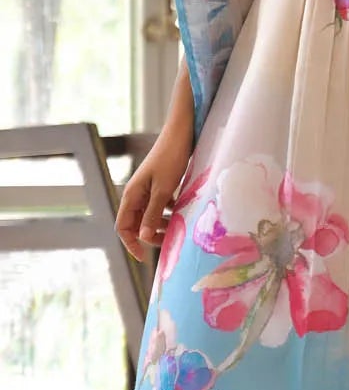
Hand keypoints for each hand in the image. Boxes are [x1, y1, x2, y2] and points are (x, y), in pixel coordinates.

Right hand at [115, 114, 195, 260]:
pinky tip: (182, 213)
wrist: (182, 132)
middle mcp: (137, 193)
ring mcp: (149, 188)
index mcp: (131, 194)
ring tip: (178, 229)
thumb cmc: (172, 158)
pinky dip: (170, 212)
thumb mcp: (163, 189)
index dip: (132, 244)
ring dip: (161, 225)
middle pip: (137, 223)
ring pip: (150, 216)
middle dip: (150, 236)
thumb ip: (152, 213)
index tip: (145, 257)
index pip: (124, 227)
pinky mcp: (161, 184)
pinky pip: (161, 205)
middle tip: (169, 243)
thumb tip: (143, 238)